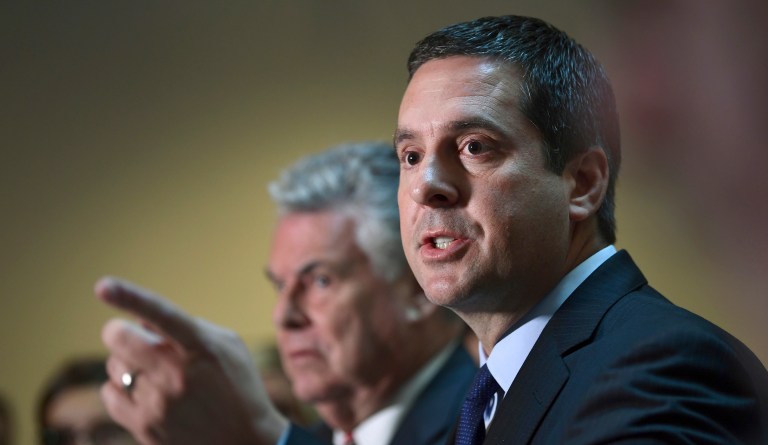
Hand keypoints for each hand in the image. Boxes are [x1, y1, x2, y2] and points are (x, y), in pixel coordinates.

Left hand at [96, 276, 287, 444]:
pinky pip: (110, 393)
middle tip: (130, 335)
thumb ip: (189, 327)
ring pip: (114, 365)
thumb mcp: (227, 346)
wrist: (245, 442)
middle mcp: (177, 374)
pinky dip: (119, 387)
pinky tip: (143, 391)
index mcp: (201, 347)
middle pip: (120, 339)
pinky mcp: (145, 427)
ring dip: (126, 362)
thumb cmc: (238, 386)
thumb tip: (142, 321)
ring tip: (153, 373)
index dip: (130, 297)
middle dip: (119, 331)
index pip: (161, 314)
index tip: (102, 286)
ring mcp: (159, 403)